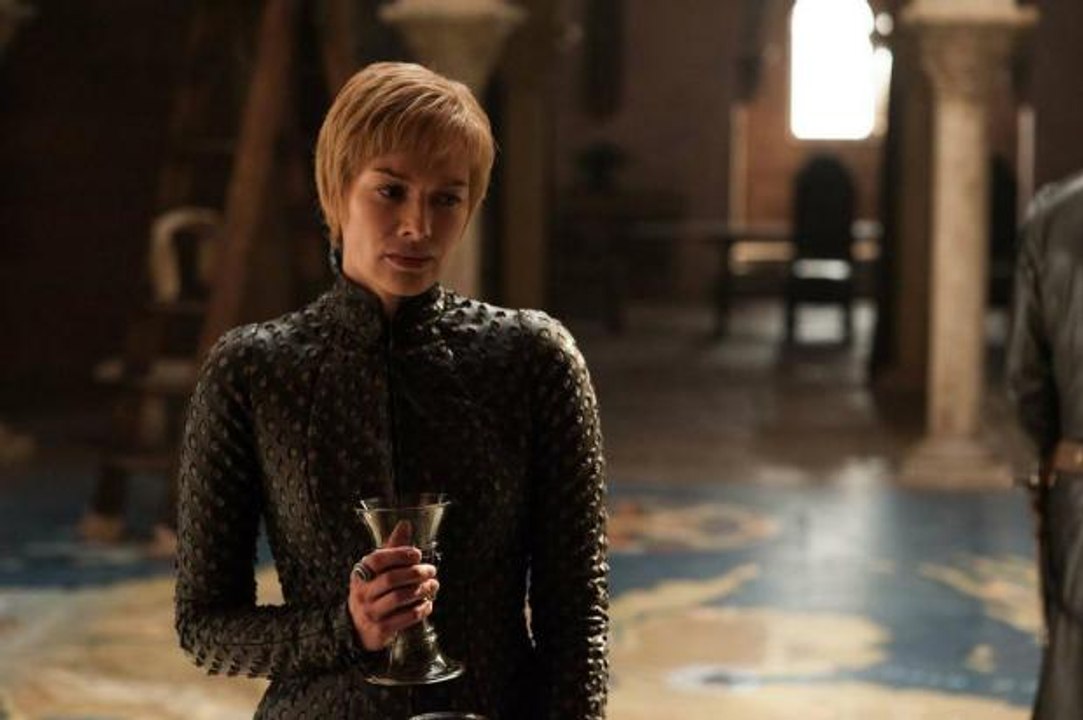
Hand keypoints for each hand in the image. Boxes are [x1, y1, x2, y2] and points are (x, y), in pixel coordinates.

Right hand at [348, 521, 439, 650]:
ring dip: (421, 590)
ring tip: (433, 585)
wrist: (358, 629)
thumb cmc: (373, 592)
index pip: (377, 560)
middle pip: (391, 579)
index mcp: (361, 573)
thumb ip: (392, 549)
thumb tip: (405, 524)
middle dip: (415, 573)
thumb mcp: (377, 571)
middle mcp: (362, 592)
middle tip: (431, 570)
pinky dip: (420, 610)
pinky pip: (404, 618)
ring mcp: (369, 612)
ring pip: (399, 598)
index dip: (399, 554)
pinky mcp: (380, 629)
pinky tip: (428, 604)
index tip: (417, 554)